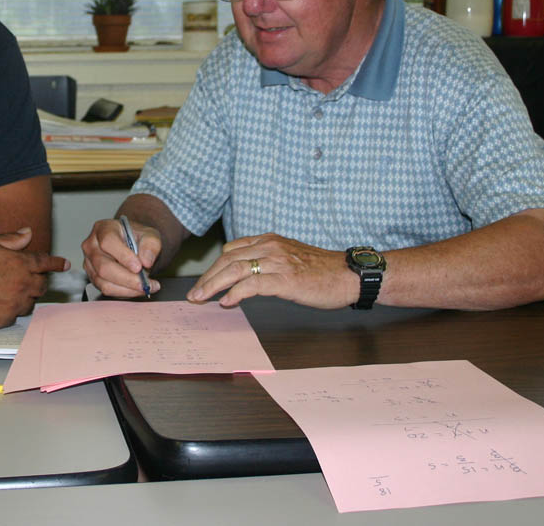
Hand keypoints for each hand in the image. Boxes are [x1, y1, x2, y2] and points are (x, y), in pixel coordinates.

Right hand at [0, 228, 68, 327]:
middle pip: (41, 285)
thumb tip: (27, 233)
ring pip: (29, 303)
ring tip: (4, 292)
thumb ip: (10, 240)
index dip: (56, 263)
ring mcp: (13, 304)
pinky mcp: (2, 320)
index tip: (64, 264)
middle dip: (37, 281)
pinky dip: (8, 311)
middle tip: (25, 279)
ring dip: (23, 297)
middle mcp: (20, 283)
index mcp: (19, 262)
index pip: (45, 262)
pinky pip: (13, 317)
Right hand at [81, 218, 161, 297]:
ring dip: (126, 288)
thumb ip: (151, 245)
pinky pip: (105, 289)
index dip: (123, 256)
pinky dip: (123, 292)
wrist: (131, 245)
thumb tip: (146, 261)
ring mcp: (89, 262)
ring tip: (145, 287)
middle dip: (127, 279)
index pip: (108, 242)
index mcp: (103, 228)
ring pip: (103, 281)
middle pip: (103, 266)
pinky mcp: (92, 277)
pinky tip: (136, 290)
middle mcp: (91, 245)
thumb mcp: (149, 235)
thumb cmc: (137, 237)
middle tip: (145, 284)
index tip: (139, 267)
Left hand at [186, 233, 357, 308]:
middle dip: (207, 278)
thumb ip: (266, 262)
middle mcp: (270, 247)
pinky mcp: (286, 279)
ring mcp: (277, 262)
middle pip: (228, 259)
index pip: (231, 250)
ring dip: (213, 285)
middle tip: (194, 294)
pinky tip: (227, 302)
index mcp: (269, 240)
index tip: (204, 283)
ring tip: (201, 298)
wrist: (348, 275)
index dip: (214, 268)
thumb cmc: (321, 270)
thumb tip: (242, 279)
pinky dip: (236, 293)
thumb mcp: (289, 258)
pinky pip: (253, 284)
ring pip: (235, 269)